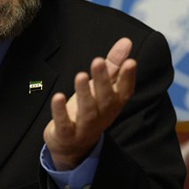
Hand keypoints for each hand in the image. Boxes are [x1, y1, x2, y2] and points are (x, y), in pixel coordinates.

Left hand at [44, 38, 136, 170]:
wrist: (73, 146)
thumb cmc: (90, 109)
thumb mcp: (102, 87)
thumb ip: (113, 65)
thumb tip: (126, 42)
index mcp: (113, 103)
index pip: (125, 91)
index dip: (128, 78)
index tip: (130, 62)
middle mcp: (102, 115)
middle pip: (105, 99)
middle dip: (102, 80)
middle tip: (98, 61)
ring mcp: (85, 126)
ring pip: (87, 111)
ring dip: (84, 94)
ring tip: (80, 76)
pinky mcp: (66, 134)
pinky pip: (64, 124)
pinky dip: (60, 111)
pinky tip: (58, 97)